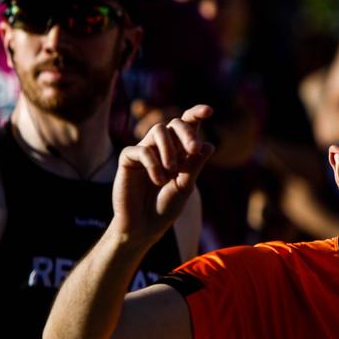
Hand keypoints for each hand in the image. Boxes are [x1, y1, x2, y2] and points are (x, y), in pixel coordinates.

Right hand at [114, 104, 215, 242]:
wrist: (144, 227)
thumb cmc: (165, 207)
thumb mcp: (185, 186)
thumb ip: (194, 166)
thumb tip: (208, 145)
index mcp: (179, 151)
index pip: (187, 125)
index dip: (196, 113)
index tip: (209, 111)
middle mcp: (162, 147)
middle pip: (174, 123)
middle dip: (187, 133)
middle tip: (194, 150)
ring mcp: (145, 151)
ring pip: (158, 130)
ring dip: (169, 149)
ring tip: (172, 171)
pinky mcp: (128, 159)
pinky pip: (141, 150)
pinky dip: (153, 164)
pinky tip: (158, 180)